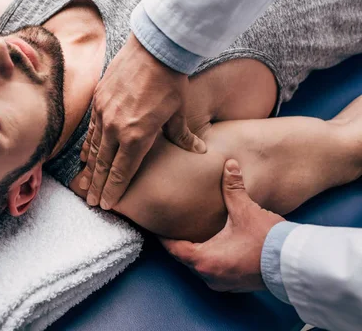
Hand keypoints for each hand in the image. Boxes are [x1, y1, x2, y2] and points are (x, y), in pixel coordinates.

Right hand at [79, 32, 205, 209]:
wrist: (154, 48)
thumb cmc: (171, 81)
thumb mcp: (179, 111)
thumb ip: (182, 136)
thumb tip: (199, 150)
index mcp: (137, 136)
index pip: (122, 171)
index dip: (113, 190)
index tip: (106, 205)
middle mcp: (115, 128)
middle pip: (104, 165)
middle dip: (97, 186)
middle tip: (91, 202)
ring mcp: (103, 113)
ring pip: (93, 148)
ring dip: (90, 168)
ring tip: (85, 184)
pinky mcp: (98, 100)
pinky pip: (90, 129)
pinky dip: (87, 145)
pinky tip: (85, 156)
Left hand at [161, 159, 284, 292]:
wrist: (295, 264)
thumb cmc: (268, 241)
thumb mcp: (246, 210)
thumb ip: (233, 188)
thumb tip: (229, 164)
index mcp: (204, 260)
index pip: (173, 249)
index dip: (162, 236)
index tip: (154, 226)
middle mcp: (209, 276)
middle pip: (185, 257)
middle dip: (179, 242)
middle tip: (171, 225)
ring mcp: (222, 284)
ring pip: (199, 265)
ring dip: (195, 251)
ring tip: (190, 233)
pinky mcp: (235, 285)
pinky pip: (214, 271)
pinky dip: (210, 258)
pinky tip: (213, 245)